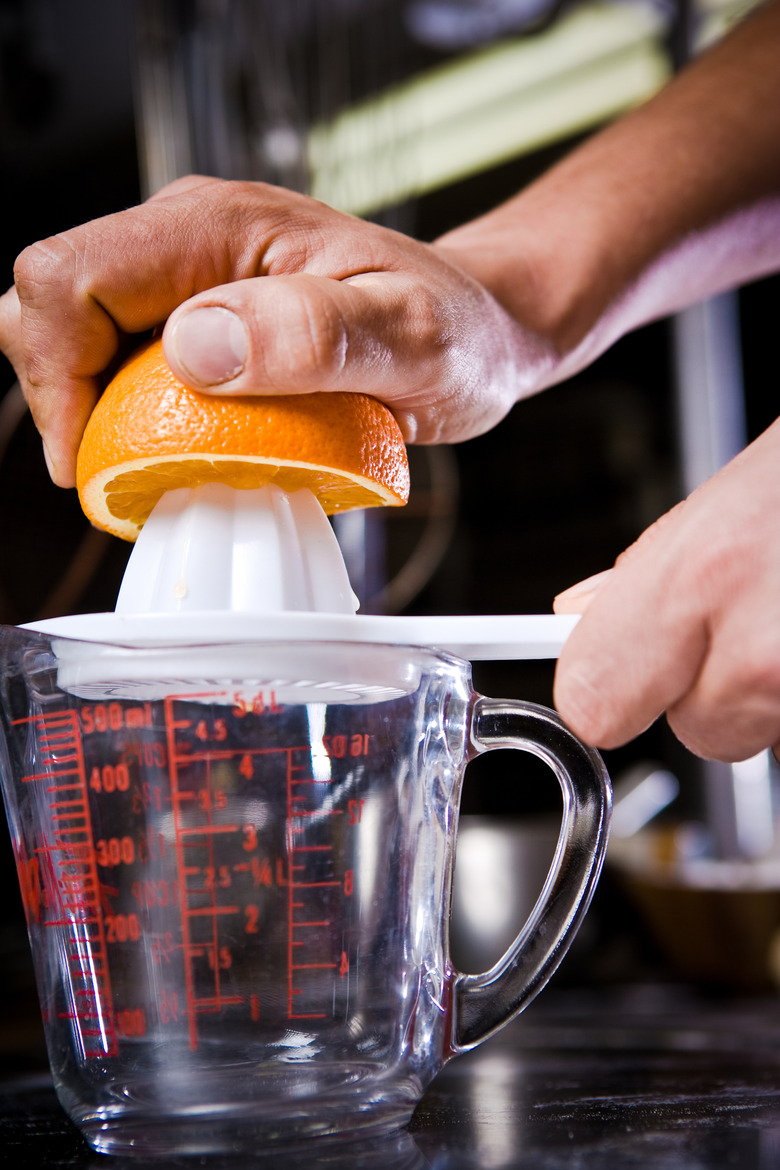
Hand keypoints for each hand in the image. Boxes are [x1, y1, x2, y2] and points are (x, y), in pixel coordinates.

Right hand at [0, 176, 556, 486]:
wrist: (480, 330)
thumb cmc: (459, 333)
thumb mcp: (412, 339)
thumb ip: (314, 335)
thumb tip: (195, 348)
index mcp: (221, 226)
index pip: (70, 278)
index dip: (55, 373)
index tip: (91, 463)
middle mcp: (192, 236)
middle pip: (53, 300)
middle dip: (62, 392)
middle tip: (118, 470)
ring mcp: (192, 273)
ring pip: (78, 331)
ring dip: (94, 407)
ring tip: (156, 465)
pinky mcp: (202, 310)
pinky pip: (123, 356)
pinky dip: (127, 411)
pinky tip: (181, 448)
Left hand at [553, 418, 779, 762]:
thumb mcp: (734, 494)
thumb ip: (648, 571)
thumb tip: (582, 618)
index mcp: (703, 577)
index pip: (594, 702)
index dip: (609, 687)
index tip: (619, 674)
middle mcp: (764, 652)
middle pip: (696, 732)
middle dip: (717, 687)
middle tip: (760, 616)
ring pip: (765, 734)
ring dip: (778, 691)